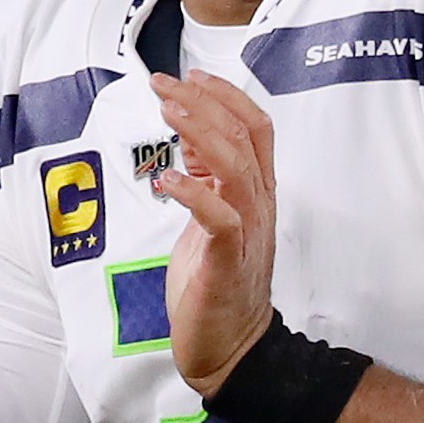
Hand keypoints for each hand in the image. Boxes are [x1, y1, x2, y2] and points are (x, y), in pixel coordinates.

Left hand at [150, 71, 276, 397]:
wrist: (231, 346)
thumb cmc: (217, 282)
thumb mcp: (211, 217)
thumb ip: (208, 178)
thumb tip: (192, 136)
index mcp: (258, 192)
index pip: (256, 127)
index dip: (226, 95)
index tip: (190, 76)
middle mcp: (259, 205)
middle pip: (245, 137)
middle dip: (203, 102)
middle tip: (164, 84)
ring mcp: (247, 232)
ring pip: (236, 168)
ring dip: (201, 134)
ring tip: (167, 112)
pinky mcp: (228, 261)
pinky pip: (219, 218)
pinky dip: (194, 193)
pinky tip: (168, 177)